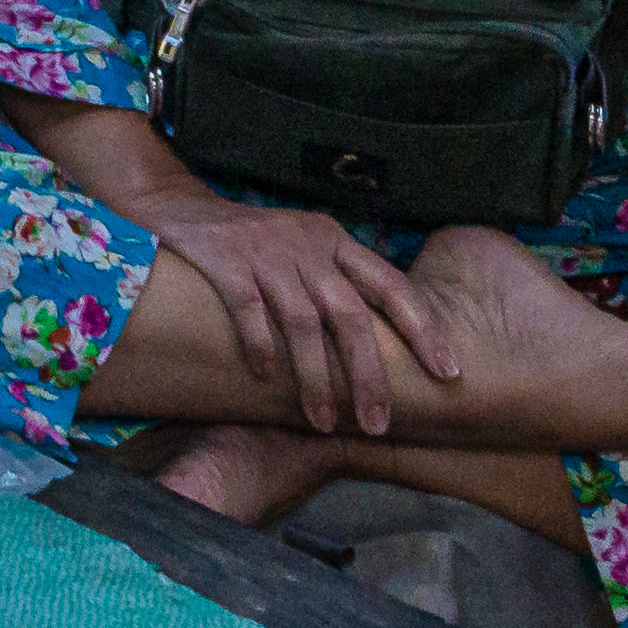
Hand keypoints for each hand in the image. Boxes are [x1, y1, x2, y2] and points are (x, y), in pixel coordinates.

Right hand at [147, 191, 473, 439]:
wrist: (178, 205)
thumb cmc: (250, 241)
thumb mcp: (303, 248)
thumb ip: (336, 282)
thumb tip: (382, 342)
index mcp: (335, 241)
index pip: (392, 285)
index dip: (424, 329)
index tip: (449, 372)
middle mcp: (307, 244)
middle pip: (351, 315)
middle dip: (368, 375)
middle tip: (378, 423)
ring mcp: (265, 251)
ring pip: (303, 322)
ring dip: (316, 378)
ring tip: (324, 421)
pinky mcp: (224, 259)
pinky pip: (248, 309)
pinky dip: (260, 346)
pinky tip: (264, 378)